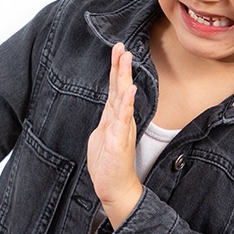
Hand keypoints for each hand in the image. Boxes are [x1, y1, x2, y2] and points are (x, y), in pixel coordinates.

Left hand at [87, 43, 142, 227]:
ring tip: (126, 59)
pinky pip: (123, 118)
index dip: (116, 70)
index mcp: (115, 117)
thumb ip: (107, 119)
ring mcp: (121, 128)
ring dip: (124, 78)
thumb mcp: (103, 135)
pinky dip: (126, 103)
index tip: (117, 51)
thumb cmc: (108, 164)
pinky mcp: (119, 140)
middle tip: (122, 47)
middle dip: (121, 66)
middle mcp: (120, 119)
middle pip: (120, 88)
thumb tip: (107, 107)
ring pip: (123, 98)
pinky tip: (130, 90)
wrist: (115, 187)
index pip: (115, 89)